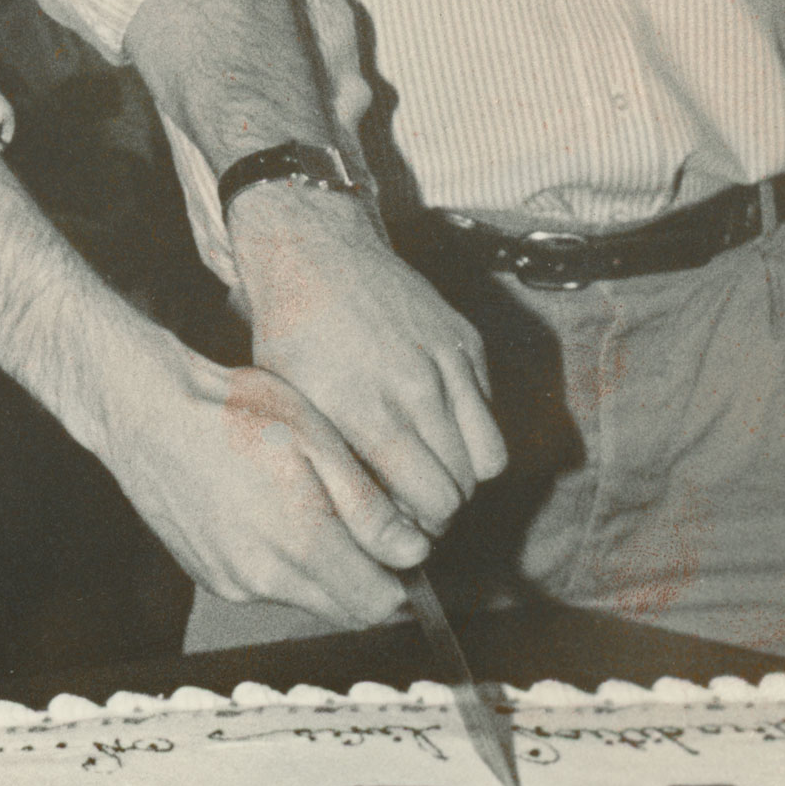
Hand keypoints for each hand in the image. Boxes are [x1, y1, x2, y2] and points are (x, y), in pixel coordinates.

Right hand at [95, 331, 426, 625]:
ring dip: (325, 570)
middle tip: (370, 527)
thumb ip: (368, 506)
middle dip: (368, 580)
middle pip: (344, 610)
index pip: (378, 604)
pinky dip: (284, 564)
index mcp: (302, 545)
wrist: (150, 413)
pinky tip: (273, 511)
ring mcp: (233, 583)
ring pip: (305, 598)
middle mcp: (266, 580)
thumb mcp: (318, 441)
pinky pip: (266, 586)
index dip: (402, 581)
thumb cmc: (236, 413)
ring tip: (314, 506)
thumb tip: (412, 553)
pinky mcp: (208, 576)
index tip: (404, 547)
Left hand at [225, 184, 505, 536]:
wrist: (317, 254)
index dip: (419, 528)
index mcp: (361, 408)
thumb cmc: (293, 338)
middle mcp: (411, 384)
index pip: (427, 498)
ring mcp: (445, 360)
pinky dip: (472, 432)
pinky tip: (434, 424)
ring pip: (488, 458)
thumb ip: (335, 466)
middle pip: (460, 487)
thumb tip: (373, 530)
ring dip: (464, 476)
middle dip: (441, 510)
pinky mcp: (466, 341)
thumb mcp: (294, 406)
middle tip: (415, 506)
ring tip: (431, 470)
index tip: (400, 528)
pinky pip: (491, 414)